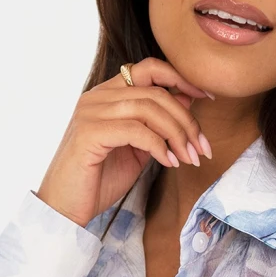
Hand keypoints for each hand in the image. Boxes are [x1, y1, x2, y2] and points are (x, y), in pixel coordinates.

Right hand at [35, 56, 214, 227]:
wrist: (67, 208)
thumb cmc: (100, 180)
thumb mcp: (138, 148)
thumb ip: (157, 124)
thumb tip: (187, 99)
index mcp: (107, 95)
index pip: (149, 69)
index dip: (181, 78)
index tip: (208, 97)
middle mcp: (96, 97)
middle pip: (155, 91)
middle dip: (186, 119)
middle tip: (203, 148)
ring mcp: (90, 112)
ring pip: (148, 108)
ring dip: (177, 134)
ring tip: (190, 159)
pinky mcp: (89, 133)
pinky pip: (136, 130)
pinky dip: (159, 146)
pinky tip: (169, 163)